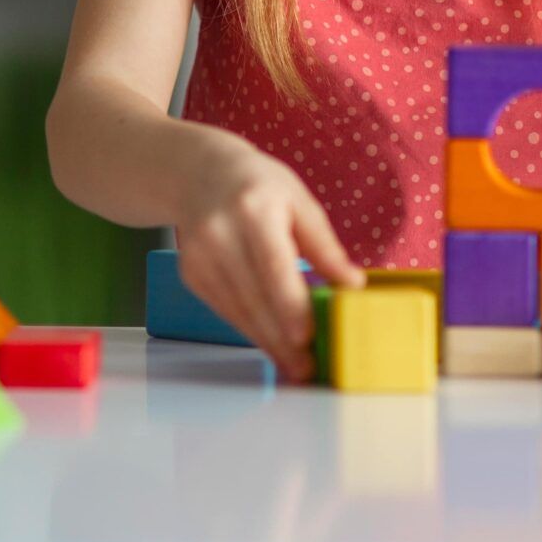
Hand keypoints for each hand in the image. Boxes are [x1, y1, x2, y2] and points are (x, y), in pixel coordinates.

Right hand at [174, 132, 361, 378]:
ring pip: (237, 311)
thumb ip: (323, 245)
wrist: (197, 174)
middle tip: (308, 367)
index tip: (307, 337)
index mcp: (252, 209)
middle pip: (253, 298)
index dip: (289, 306)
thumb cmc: (257, 185)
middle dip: (282, 339)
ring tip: (295, 365)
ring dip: (267, 342)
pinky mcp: (190, 274)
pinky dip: (249, 329)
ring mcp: (199, 256)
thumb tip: (351, 284)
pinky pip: (225, 310)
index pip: (272, 266)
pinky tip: (271, 343)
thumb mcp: (298, 200)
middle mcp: (218, 233)